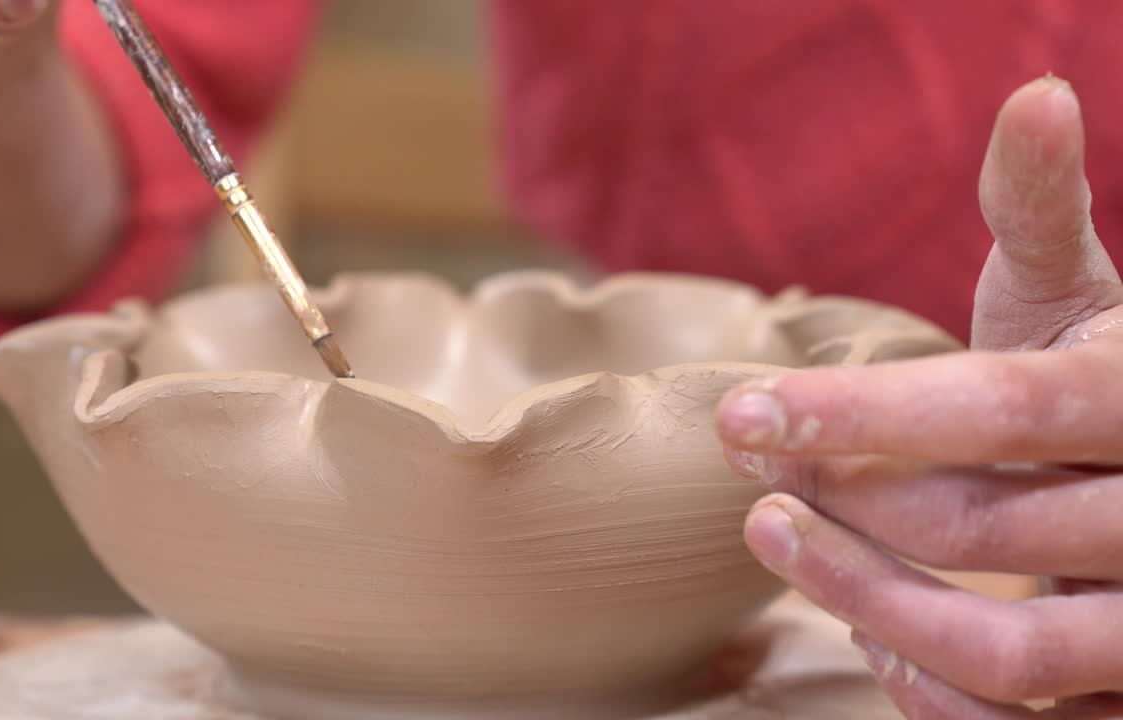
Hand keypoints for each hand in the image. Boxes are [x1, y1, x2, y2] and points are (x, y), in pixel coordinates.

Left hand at [717, 76, 1122, 717]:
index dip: (858, 413)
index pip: (999, 406)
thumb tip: (1032, 94)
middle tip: (754, 477)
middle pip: (985, 527)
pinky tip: (865, 639)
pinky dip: (933, 694)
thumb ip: (1042, 212)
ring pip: (1011, 653)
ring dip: (867, 602)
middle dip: (845, 502)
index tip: (742, 416)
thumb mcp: (1080, 294)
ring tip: (777, 544)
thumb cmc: (1102, 372)